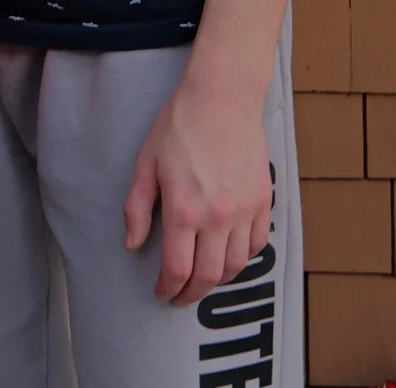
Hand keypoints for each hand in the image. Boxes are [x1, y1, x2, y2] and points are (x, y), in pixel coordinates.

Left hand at [124, 79, 272, 304]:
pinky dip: (243, 257)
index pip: (178, 268)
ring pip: (236, 264)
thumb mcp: (144, 165)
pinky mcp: (263, 201)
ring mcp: (245, 211)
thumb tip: (132, 244)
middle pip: (209, 275)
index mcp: (184, 210)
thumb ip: (137, 209)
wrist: (221, 98)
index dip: (168, 288)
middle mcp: (218, 216)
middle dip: (192, 293)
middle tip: (181, 297)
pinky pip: (257, 243)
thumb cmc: (177, 127)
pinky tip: (229, 255)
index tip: (161, 293)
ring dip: (218, 279)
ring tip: (202, 279)